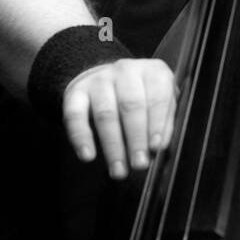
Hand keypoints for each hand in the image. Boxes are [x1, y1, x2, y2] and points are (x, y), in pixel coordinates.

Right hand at [62, 57, 176, 178]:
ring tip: (118, 168)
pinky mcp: (76, 91)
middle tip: (139, 164)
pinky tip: (88, 155)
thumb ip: (164, 123)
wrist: (108, 80)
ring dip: (112, 145)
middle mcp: (126, 71)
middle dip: (136, 138)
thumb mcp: (161, 104)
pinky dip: (81, 137)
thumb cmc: (143, 98)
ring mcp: (99, 80)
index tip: (156, 146)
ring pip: (105, 113)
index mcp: (152, 72)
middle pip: (130, 105)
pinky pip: (75, 114)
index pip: (157, 96)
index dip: (158, 123)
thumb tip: (159, 146)